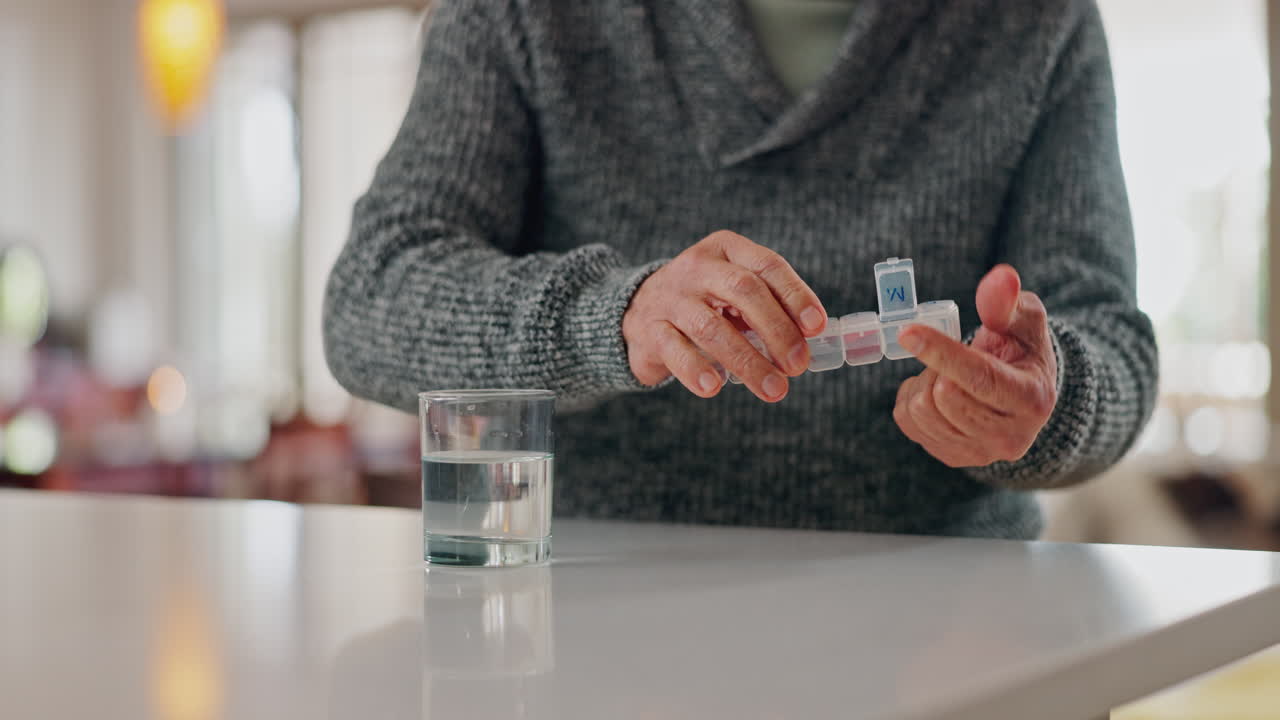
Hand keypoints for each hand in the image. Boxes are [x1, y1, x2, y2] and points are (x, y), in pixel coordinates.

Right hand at [622, 230, 827, 401]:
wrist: (637, 310)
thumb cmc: (703, 302)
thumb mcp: (733, 291)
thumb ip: (768, 307)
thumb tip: (809, 339)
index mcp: (725, 249)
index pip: (767, 265)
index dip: (795, 295)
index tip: (816, 327)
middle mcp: (697, 267)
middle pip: (744, 291)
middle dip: (777, 330)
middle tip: (798, 366)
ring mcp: (670, 298)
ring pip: (711, 327)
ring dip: (748, 361)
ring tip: (774, 389)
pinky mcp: (649, 329)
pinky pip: (674, 350)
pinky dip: (697, 370)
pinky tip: (715, 388)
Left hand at [892, 264, 1056, 466]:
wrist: (1021, 399)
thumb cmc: (1022, 351)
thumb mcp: (1024, 320)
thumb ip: (1009, 301)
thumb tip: (1000, 278)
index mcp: (1032, 400)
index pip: (980, 378)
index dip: (941, 353)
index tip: (908, 331)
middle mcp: (1009, 438)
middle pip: (942, 396)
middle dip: (937, 365)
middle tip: (951, 354)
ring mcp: (979, 454)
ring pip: (921, 411)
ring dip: (924, 381)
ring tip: (948, 373)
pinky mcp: (951, 457)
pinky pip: (907, 422)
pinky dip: (912, 398)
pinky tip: (937, 390)